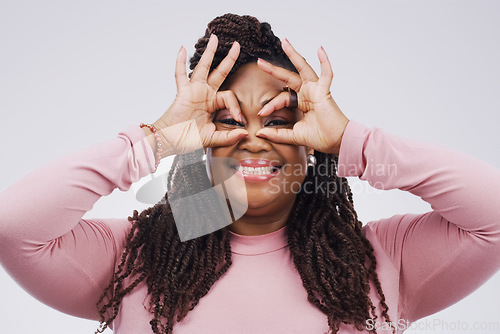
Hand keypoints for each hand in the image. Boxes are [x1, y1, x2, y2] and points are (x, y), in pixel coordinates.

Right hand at [153, 34, 247, 155]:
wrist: (172, 141)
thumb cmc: (189, 140)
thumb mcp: (213, 138)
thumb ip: (229, 137)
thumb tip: (245, 133)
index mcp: (213, 104)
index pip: (229, 96)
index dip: (236, 106)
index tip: (240, 120)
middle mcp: (205, 94)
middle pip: (220, 72)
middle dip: (229, 59)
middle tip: (238, 45)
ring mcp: (194, 91)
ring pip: (203, 67)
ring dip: (209, 53)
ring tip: (215, 38)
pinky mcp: (183, 92)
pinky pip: (180, 74)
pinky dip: (180, 62)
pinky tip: (182, 48)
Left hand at [255, 39, 348, 154]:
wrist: (335, 142)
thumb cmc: (319, 137)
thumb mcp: (293, 136)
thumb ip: (277, 134)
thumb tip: (259, 133)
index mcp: (300, 102)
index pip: (282, 98)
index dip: (270, 105)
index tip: (261, 113)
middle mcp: (307, 93)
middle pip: (288, 77)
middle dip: (273, 70)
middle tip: (259, 62)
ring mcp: (316, 90)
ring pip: (303, 68)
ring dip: (294, 55)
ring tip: (285, 42)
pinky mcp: (325, 91)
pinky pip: (326, 74)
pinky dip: (325, 61)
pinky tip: (320, 49)